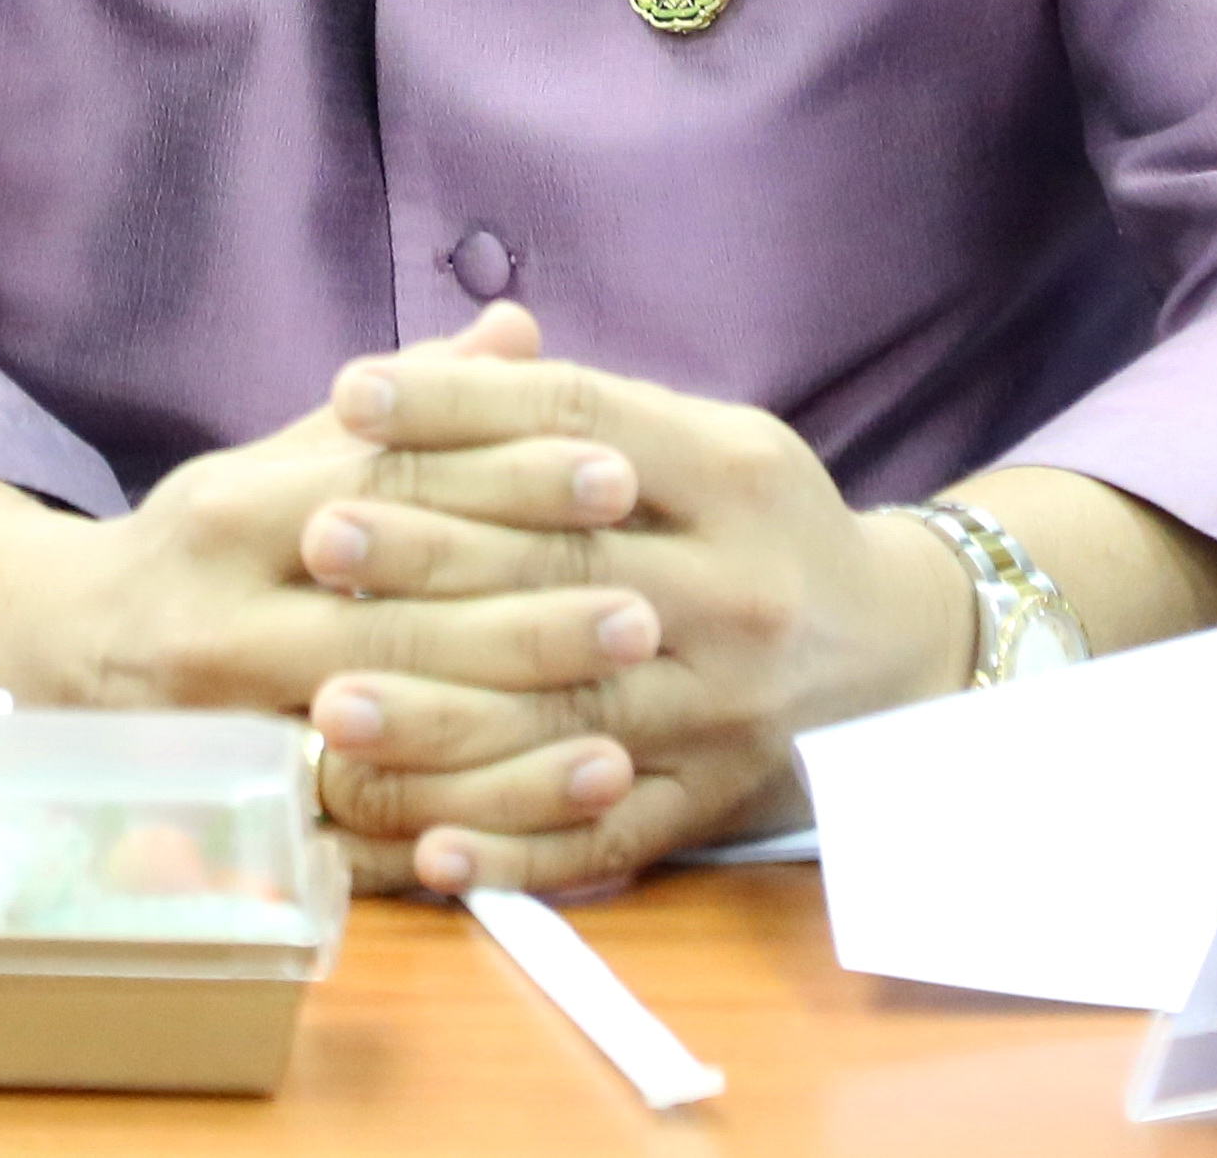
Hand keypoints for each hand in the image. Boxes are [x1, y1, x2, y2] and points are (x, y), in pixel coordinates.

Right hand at [0, 304, 661, 889]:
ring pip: (375, 753)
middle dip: (526, 625)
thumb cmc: (208, 545)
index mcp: (232, 514)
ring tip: (618, 743)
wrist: (51, 654)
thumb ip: (407, 406)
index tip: (617, 475)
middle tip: (645, 614)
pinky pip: (352, 849)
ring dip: (501, 755)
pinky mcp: (231, 827)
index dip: (508, 481)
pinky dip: (446, 845)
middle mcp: (218, 626)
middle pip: (390, 628)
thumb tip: (522, 329)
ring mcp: (219, 738)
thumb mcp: (282, 456)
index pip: (389, 490)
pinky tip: (533, 836)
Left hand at [305, 322, 973, 897]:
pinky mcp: (717, 801)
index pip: (581, 426)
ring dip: (440, 717)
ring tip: (326, 706)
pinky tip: (424, 845)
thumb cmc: (760, 523)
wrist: (899, 647)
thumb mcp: (705, 436)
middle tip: (317, 540)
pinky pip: (605, 837)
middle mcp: (740, 590)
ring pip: (570, 715)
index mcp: (733, 473)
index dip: (463, 408)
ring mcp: (730, 707)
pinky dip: (513, 845)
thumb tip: (427, 371)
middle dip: (429, 555)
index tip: (353, 395)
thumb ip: (577, 412)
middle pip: (564, 568)